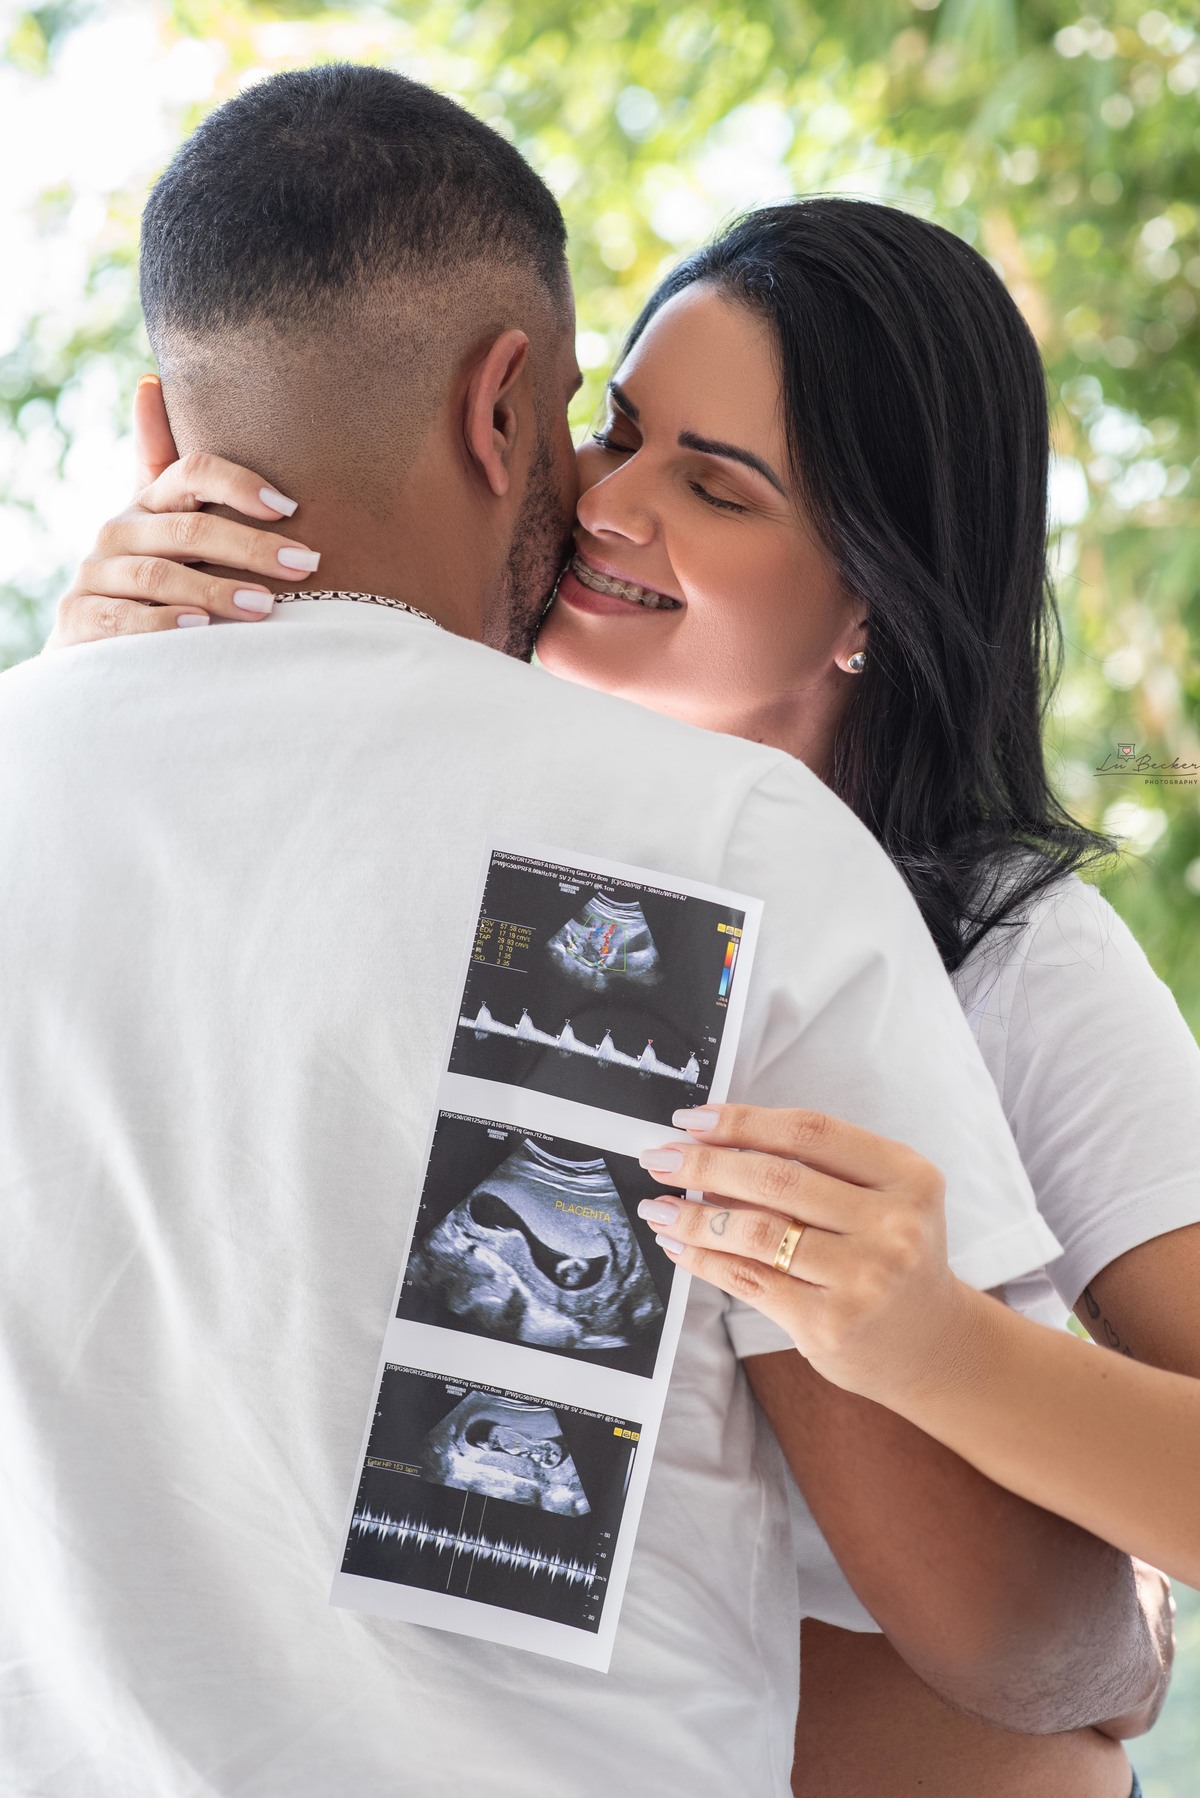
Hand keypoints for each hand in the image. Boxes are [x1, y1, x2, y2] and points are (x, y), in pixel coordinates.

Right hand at [47, 375, 320, 647]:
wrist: (88, 638)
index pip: (192, 474)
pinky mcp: (78, 618)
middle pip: (187, 531)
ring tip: (265, 606)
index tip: (289, 507)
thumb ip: (160, 461)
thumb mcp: (157, 522)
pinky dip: (163, 624)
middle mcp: (117, 532)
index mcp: (147, 504)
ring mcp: (95, 575)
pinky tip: (200, 628)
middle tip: (305, 563)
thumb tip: (150, 380)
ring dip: (215, 590)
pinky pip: (123, 619)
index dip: (240, 484)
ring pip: (158, 577)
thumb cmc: (143, 579)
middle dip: (250, 547)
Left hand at [636, 1103, 973, 1407]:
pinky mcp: (828, 1324)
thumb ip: (817, 1168)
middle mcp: (892, 1226)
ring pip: (756, 1232)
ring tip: (657, 1207)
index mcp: (908, 1177)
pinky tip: (679, 1247)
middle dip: (705, 1165)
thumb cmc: (891, 1255)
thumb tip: (714, 1148)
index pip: (811, 1133)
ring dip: (693, 1217)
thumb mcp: (882, 1197)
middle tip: (660, 1158)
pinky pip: (749, 1280)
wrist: (929, 1343)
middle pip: (777, 1180)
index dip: (744, 1122)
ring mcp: (862, 1279)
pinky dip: (705, 1260)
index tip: (694, 1119)